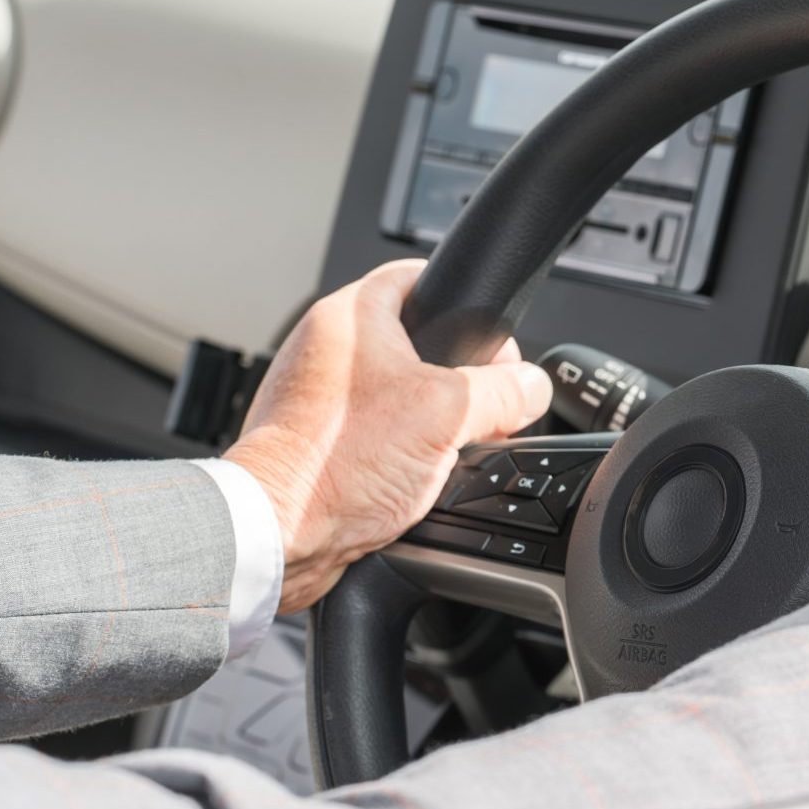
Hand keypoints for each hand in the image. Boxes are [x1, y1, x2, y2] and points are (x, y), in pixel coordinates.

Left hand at [224, 260, 551, 611]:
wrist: (276, 533)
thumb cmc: (337, 464)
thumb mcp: (449, 416)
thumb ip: (504, 393)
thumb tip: (533, 388)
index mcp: (350, 316)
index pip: (418, 276)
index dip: (465, 303)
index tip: (492, 340)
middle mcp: (323, 347)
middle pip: (411, 339)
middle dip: (454, 375)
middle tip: (478, 406)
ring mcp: (311, 394)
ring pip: (391, 389)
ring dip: (426, 416)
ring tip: (445, 446)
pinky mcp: (308, 438)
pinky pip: (367, 429)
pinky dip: (394, 447)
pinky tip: (410, 476)